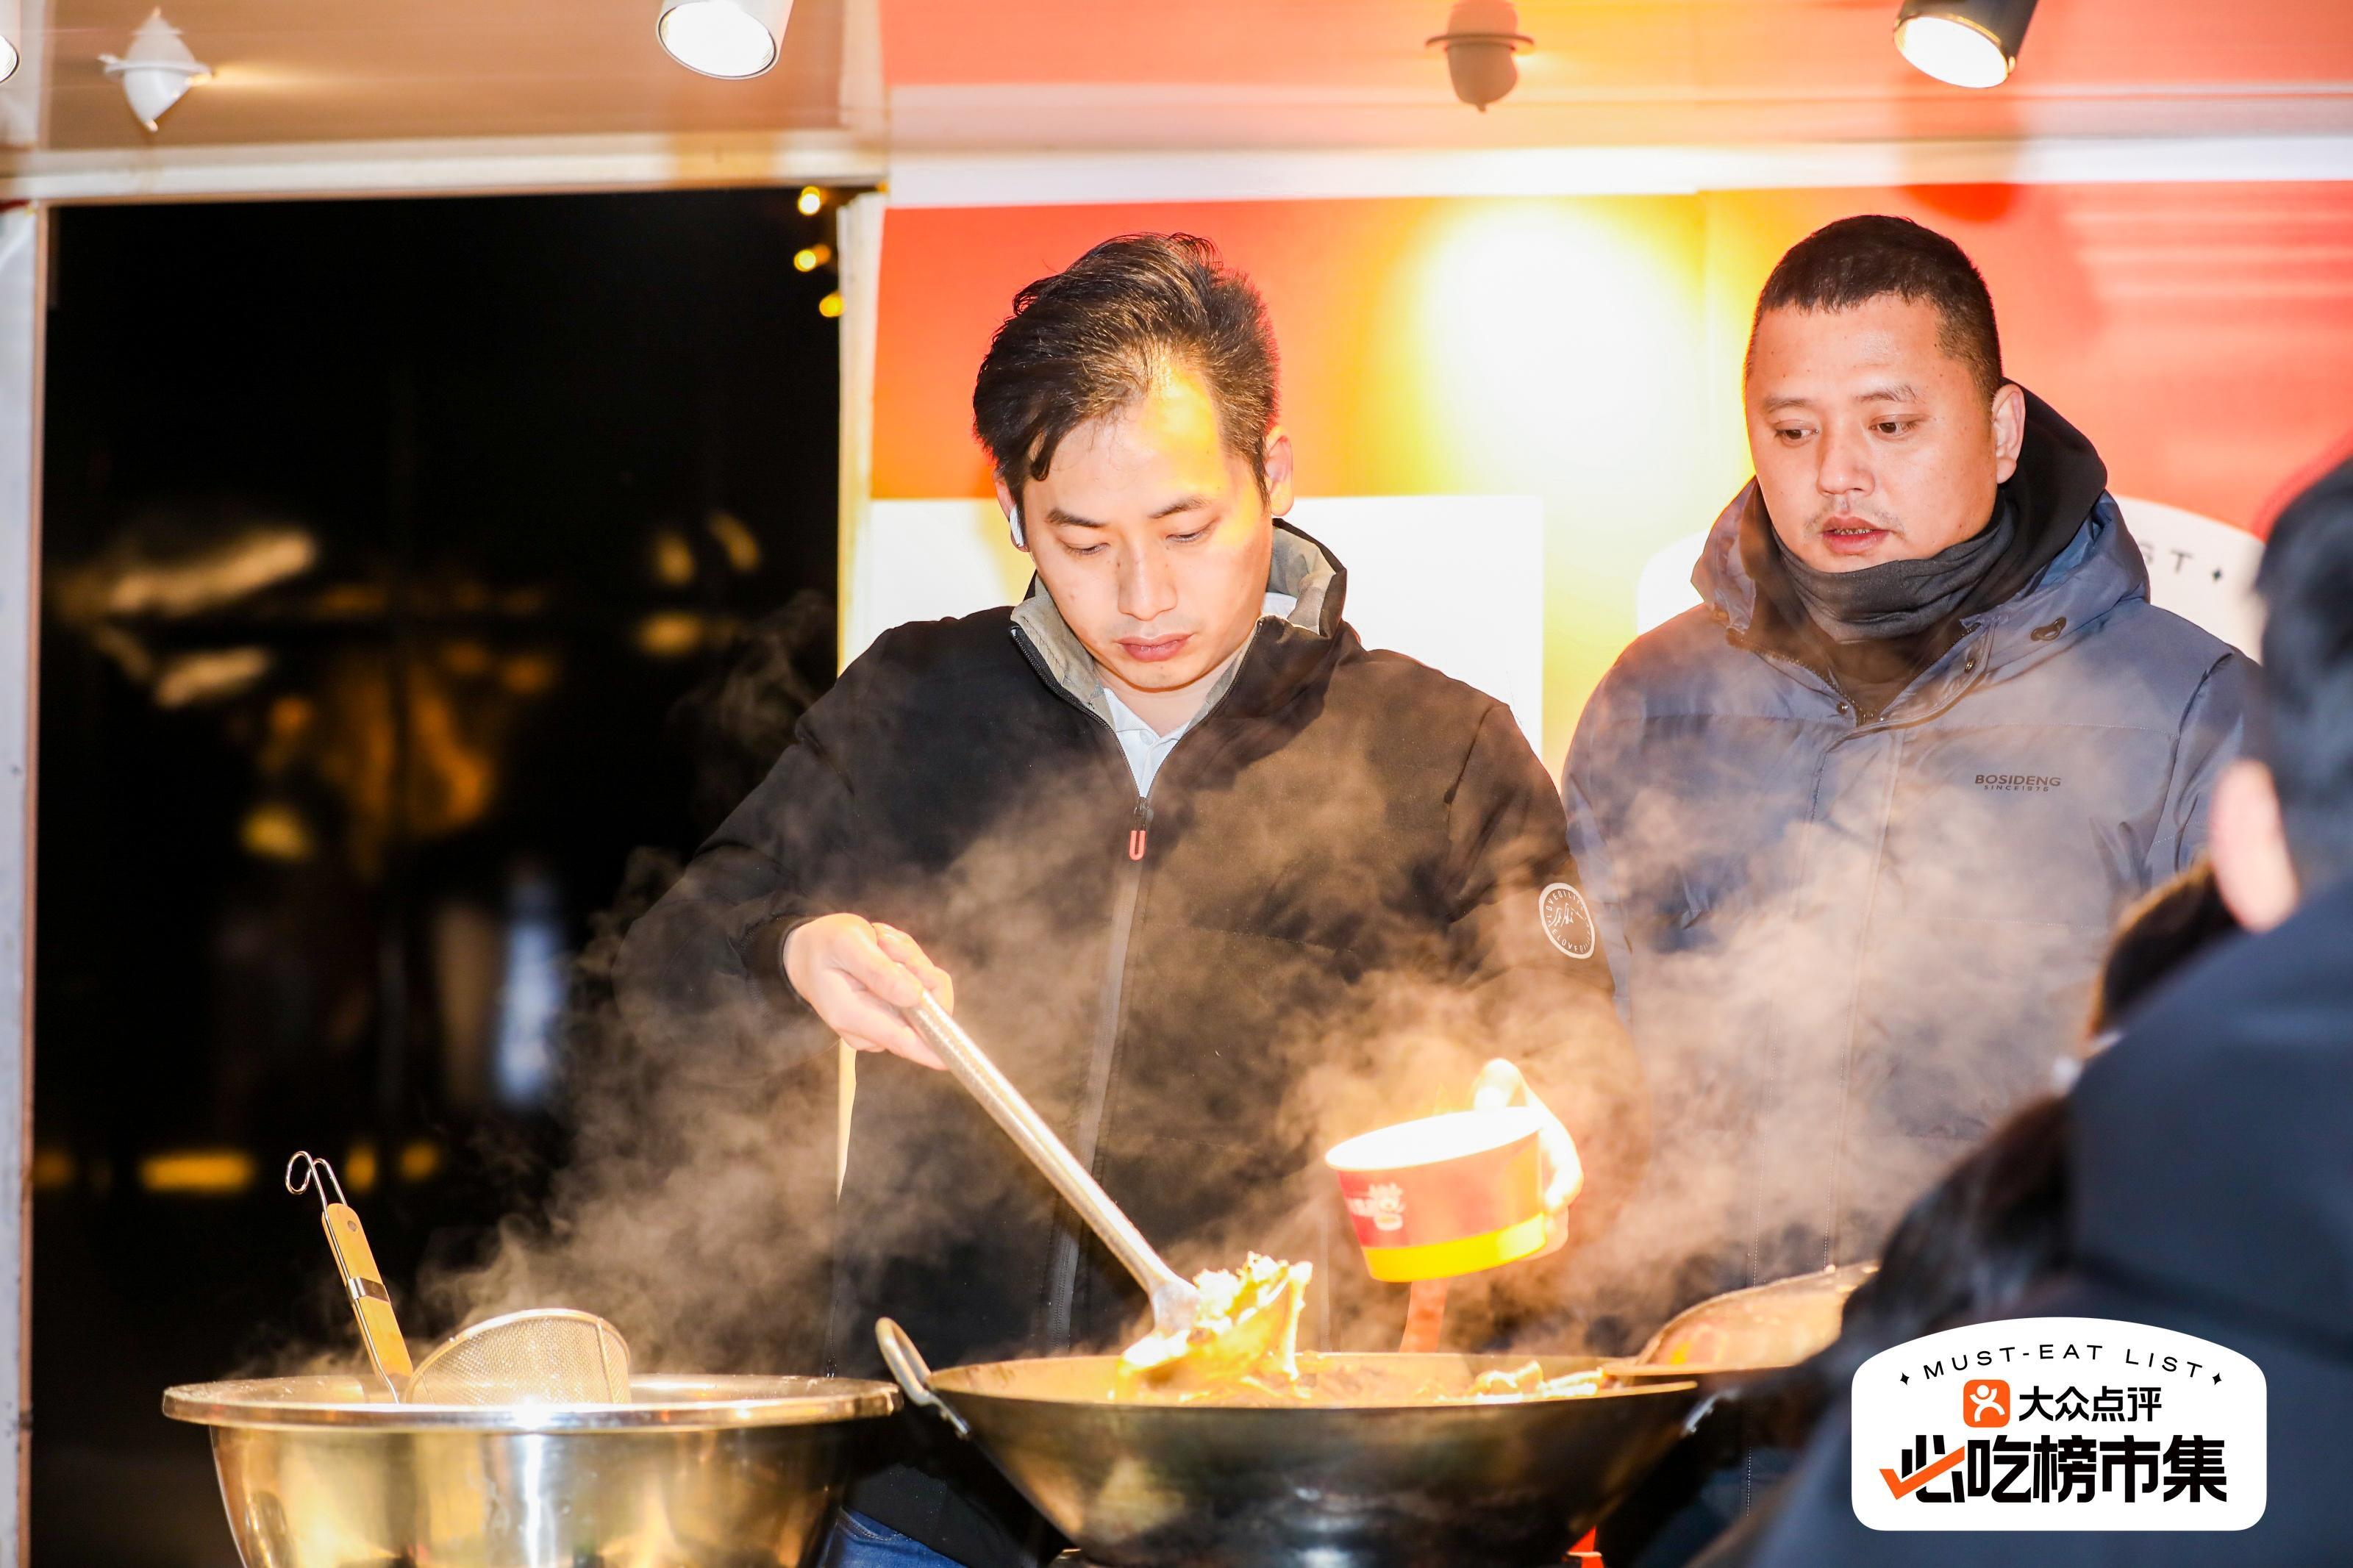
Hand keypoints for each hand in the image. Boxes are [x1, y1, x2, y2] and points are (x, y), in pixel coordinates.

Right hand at [782, 914, 954, 1068]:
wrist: (807, 953)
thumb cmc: (824, 945)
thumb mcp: (848, 944)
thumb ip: (879, 971)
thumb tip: (915, 995)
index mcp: (851, 1014)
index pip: (901, 1040)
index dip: (933, 1048)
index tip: (955, 1056)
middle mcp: (869, 1030)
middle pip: (924, 1011)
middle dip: (916, 968)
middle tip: (885, 942)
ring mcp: (882, 1025)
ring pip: (927, 995)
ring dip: (913, 962)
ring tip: (881, 944)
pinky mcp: (893, 1015)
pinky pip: (921, 989)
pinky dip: (911, 966)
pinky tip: (886, 953)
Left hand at [1473, 1058, 1583, 1256]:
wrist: (1482, 1111)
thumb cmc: (1498, 1093)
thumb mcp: (1502, 1078)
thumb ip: (1499, 1080)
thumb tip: (1484, 1110)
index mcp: (1556, 1152)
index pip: (1571, 1178)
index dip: (1564, 1193)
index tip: (1551, 1205)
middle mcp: (1545, 1182)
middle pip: (1558, 1222)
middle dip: (1548, 1237)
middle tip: (1527, 1244)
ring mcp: (1525, 1201)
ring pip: (1533, 1238)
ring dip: (1521, 1252)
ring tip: (1494, 1257)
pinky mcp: (1503, 1213)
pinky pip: (1506, 1239)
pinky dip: (1494, 1252)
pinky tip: (1465, 1261)